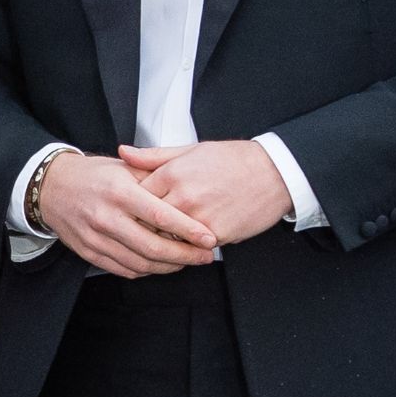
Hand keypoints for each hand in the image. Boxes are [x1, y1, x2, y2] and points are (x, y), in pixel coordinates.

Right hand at [37, 152, 217, 278]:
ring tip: (186, 261)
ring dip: (168, 266)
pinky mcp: (89, 252)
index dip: (187, 230)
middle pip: (152, 246)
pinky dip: (147, 270)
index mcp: (118, 191)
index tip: (208, 238)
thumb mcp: (123, 167)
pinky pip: (124, 269)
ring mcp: (96, 237)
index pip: (159, 215)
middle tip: (205, 256)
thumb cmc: (93, 175)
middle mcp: (106, 216)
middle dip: (184, 255)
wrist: (52, 187)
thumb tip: (187, 191)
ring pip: (140, 262)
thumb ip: (154, 178)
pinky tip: (160, 264)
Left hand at [119, 140, 293, 245]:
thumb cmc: (231, 159)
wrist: (272, 173)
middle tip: (138, 225)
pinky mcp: (216, 236)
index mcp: (172, 174)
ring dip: (163, 238)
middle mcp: (183, 197)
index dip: (131, 203)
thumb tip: (123, 153)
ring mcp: (199, 218)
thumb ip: (152, 156)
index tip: (129, 206)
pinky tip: (185, 240)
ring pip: (167, 237)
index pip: (136, 196)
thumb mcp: (189, 150)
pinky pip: (191, 247)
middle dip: (142, 224)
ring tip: (161, 234)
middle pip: (147, 220)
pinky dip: (186, 246)